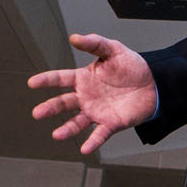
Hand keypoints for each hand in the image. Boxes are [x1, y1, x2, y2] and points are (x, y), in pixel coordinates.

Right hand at [27, 34, 157, 154]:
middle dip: (50, 108)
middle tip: (37, 113)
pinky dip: (92, 142)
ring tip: (56, 135)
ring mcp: (97, 111)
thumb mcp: (114, 49)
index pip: (60, 79)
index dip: (46, 80)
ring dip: (67, 129)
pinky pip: (99, 134)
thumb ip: (94, 43)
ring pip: (77, 122)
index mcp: (83, 78)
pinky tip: (84, 149)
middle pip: (64, 103)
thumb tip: (74, 37)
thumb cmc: (132, 66)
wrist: (154, 83)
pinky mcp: (111, 123)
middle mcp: (86, 97)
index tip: (32, 83)